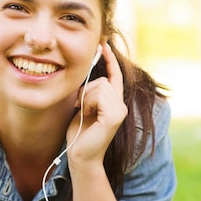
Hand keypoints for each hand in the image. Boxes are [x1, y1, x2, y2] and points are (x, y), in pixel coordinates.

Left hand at [66, 44, 127, 166]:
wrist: (80, 155)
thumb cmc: (79, 133)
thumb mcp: (83, 107)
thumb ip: (90, 92)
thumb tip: (88, 74)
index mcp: (114, 102)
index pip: (115, 76)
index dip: (110, 60)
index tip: (103, 45)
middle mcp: (121, 105)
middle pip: (103, 80)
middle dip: (86, 90)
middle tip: (79, 106)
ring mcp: (120, 110)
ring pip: (100, 86)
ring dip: (85, 97)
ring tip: (83, 112)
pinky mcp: (115, 115)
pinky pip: (98, 95)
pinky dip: (88, 102)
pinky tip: (86, 114)